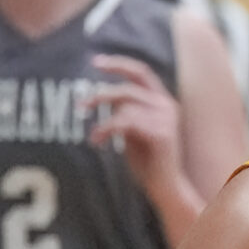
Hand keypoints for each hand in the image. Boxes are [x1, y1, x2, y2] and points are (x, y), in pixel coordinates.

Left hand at [89, 54, 185, 206]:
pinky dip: (108, 130)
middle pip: (128, 88)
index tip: (95, 61)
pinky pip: (126, 123)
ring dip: (104, 121)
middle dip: (102, 95)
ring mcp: (166, 119)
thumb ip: (125, 111)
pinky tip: (99, 140)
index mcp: (162, 101)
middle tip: (82, 105)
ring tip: (95, 136)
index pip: (141, 72)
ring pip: (125, 107)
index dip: (118, 64)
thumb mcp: (133, 130)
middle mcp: (167, 106)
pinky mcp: (161, 134)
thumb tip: (104, 96)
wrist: (166, 187)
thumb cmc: (148, 161)